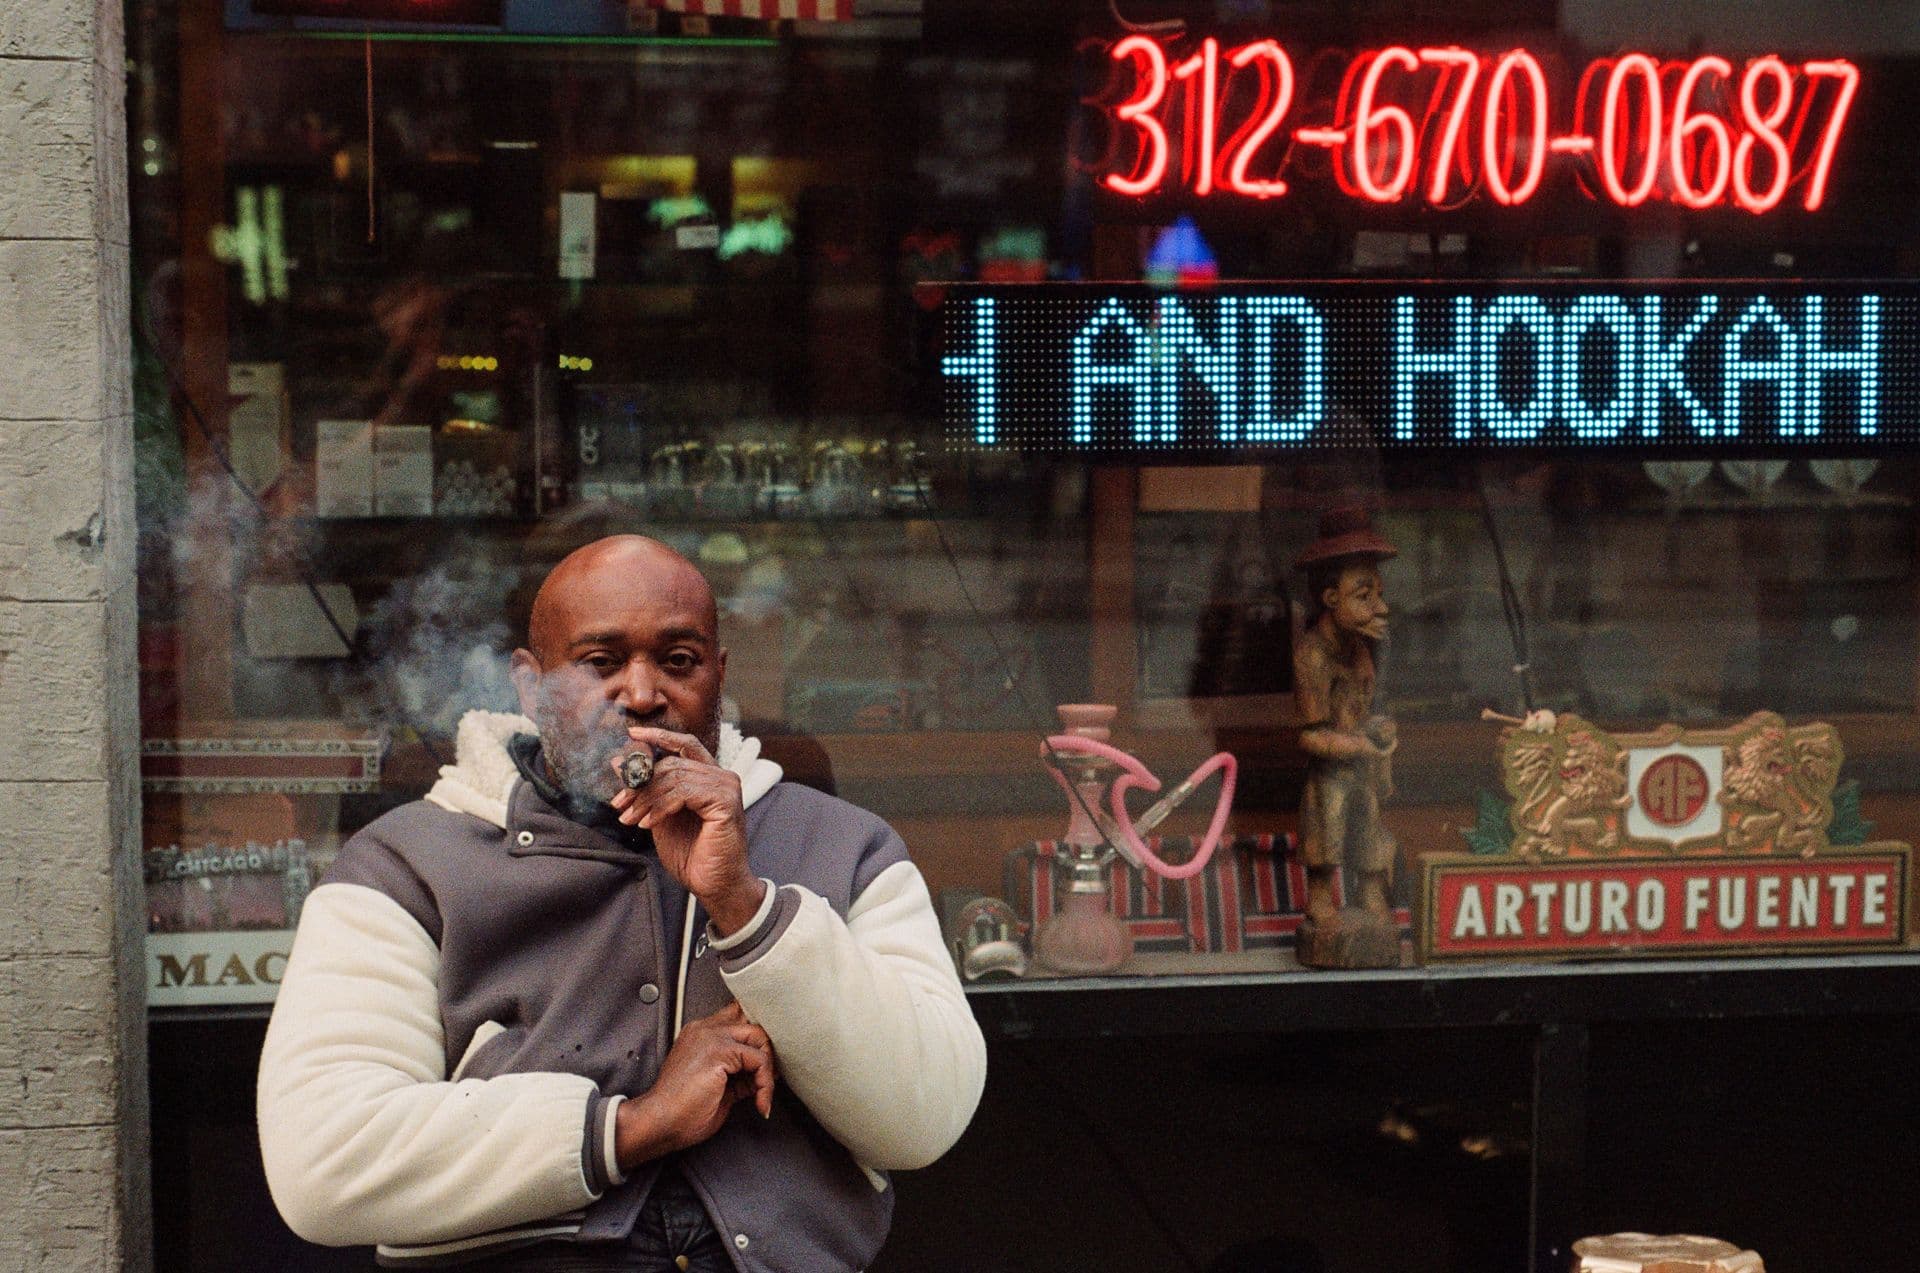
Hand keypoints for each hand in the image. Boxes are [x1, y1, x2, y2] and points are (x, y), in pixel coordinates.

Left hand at [609, 726, 764, 935]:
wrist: (713, 884)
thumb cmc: (692, 854)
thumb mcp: (660, 816)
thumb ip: (645, 790)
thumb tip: (619, 763)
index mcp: (709, 776)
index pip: (684, 744)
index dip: (658, 736)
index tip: (631, 734)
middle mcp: (722, 776)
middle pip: (672, 763)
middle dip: (639, 782)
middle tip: (619, 804)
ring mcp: (727, 786)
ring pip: (674, 777)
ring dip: (645, 799)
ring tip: (631, 819)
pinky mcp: (726, 801)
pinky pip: (684, 792)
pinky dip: (660, 807)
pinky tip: (649, 824)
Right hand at [614, 1003, 775, 1169]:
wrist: (659, 1123)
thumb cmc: (682, 1113)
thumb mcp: (718, 1087)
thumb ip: (739, 1073)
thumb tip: (763, 1074)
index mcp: (700, 1034)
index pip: (737, 1015)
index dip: (756, 1037)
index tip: (766, 1063)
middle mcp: (705, 1029)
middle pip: (753, 1022)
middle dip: (768, 1052)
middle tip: (768, 1080)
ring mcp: (711, 1037)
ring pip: (759, 1037)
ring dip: (768, 1069)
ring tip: (763, 1095)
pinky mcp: (719, 1051)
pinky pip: (759, 1059)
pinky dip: (766, 1084)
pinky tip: (760, 1102)